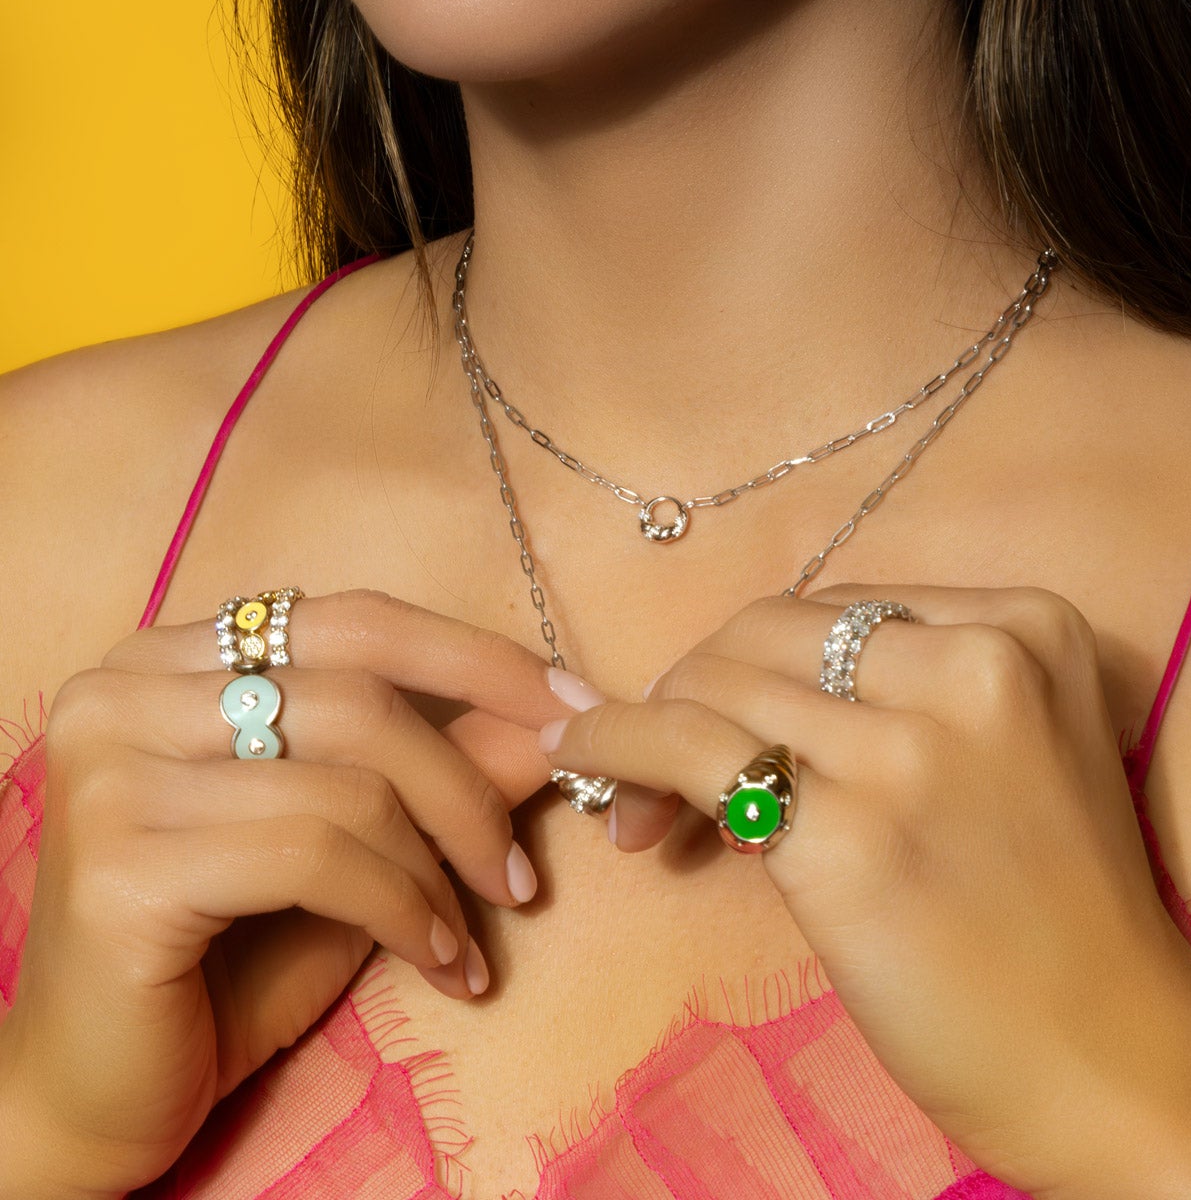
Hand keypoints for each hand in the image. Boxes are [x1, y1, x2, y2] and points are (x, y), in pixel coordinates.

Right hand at [2, 588, 566, 1197]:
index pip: (354, 620)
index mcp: (170, 659)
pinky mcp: (121, 865)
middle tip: (525, 865)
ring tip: (473, 933)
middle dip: (471, 779)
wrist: (89, 1096)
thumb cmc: (219, 964)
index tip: (576, 709)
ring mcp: (111, 772)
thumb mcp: (347, 850)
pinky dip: (404, 909)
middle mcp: (123, 692)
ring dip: (442, 863)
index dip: (477, 659)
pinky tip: (439, 964)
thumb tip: (551, 722)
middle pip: (359, 691)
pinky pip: (317, 854)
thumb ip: (433, 774)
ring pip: (348, 777)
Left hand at [534, 582, 1190, 1195]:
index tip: (728, 721)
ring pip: (718, 686)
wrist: (1113, 1064)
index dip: (759, 664)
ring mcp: (908, 748)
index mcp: (1023, 626)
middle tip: (661, 766)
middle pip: (766, 633)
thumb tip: (731, 712)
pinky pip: (692, 753)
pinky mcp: (849, 836)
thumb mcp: (1012, 753)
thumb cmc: (1053, 915)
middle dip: (696, 685)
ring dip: (648, 730)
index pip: (834, 611)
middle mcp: (972, 666)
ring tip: (635, 806)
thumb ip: (899, 700)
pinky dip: (619, 747)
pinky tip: (587, 765)